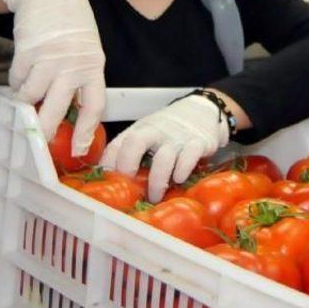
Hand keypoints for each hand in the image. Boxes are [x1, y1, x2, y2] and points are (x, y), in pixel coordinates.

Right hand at [0, 0, 104, 151]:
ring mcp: (48, 57)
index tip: (78, 149)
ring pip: (30, 97)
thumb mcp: (87, 49)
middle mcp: (72, 64)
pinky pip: (17, 80)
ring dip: (24, 103)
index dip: (85, 131)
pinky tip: (22, 75)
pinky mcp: (26, 50)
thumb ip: (81, 77)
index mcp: (93, 65)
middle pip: (56, 108)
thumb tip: (68, 114)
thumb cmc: (71, 23)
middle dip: (45, 130)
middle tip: (39, 142)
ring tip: (26, 98)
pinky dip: (17, 83)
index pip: (93, 105)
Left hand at [100, 94, 228, 201]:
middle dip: (127, 167)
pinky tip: (179, 179)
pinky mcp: (198, 142)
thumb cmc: (170, 129)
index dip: (107, 166)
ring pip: (163, 157)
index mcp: (138, 131)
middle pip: (134, 144)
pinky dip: (183, 169)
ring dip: (156, 181)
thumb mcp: (148, 135)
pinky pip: (189, 156)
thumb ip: (133, 154)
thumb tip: (115, 183)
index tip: (106, 185)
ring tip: (155, 197)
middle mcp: (155, 132)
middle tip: (127, 189)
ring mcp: (176, 137)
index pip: (116, 146)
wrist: (202, 110)